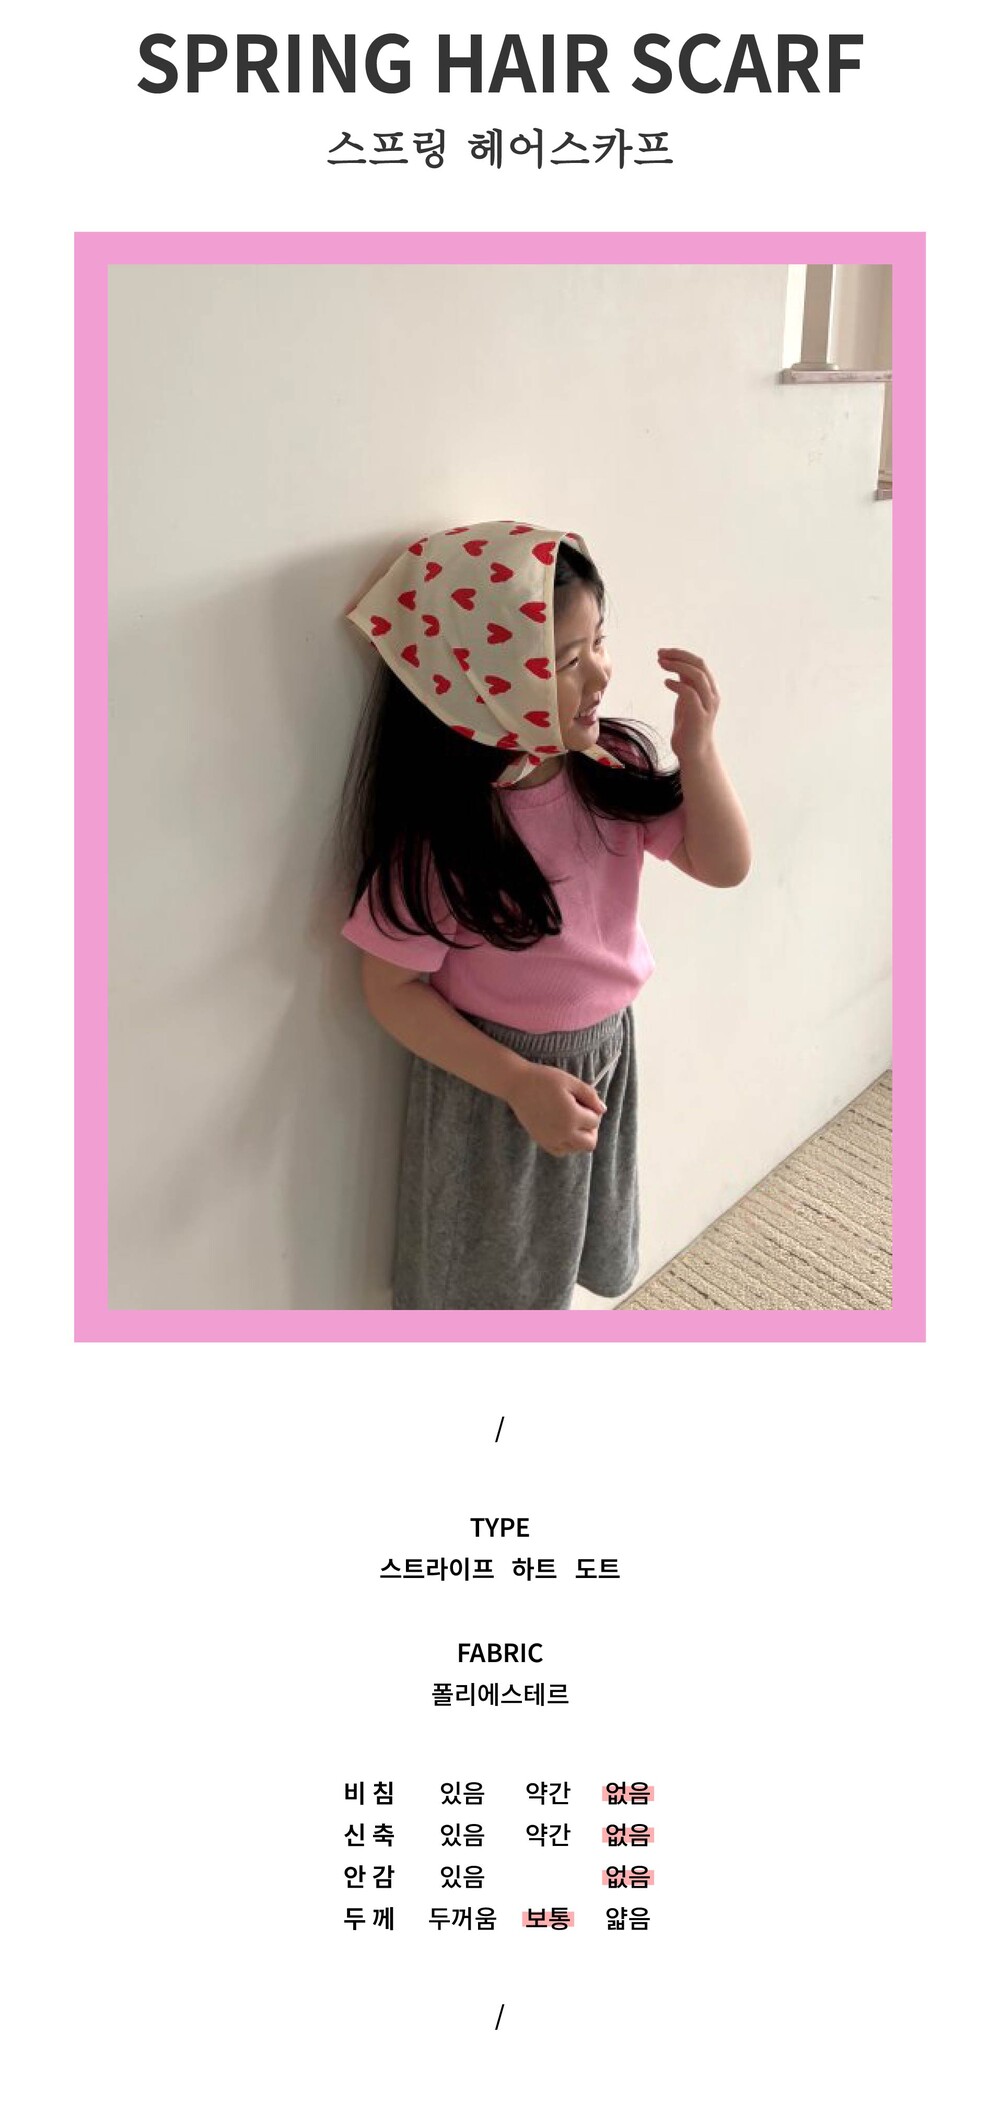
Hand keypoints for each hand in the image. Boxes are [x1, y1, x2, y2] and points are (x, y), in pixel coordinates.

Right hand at [506, 1062, 605, 1156]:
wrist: (518, 1085)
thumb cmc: (544, 1079)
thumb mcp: (571, 1081)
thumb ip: (590, 1096)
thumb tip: (602, 1110)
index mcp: (572, 1116)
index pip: (596, 1121)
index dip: (593, 1110)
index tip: (584, 1101)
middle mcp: (563, 1132)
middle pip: (590, 1143)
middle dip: (591, 1130)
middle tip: (582, 1115)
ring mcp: (552, 1139)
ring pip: (576, 1149)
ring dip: (579, 1137)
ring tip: (571, 1121)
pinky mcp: (542, 1141)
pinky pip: (561, 1151)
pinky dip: (566, 1143)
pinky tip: (562, 1129)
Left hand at [658, 648, 719, 765]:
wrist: (693, 752)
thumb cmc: (688, 725)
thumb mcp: (686, 699)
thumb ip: (685, 683)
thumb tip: (676, 664)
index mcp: (709, 688)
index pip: (699, 663)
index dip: (681, 654)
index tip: (662, 652)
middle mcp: (712, 694)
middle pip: (699, 665)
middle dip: (679, 655)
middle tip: (659, 654)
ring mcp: (708, 705)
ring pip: (697, 676)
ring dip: (678, 666)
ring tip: (660, 663)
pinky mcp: (699, 716)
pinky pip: (690, 694)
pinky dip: (677, 685)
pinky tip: (666, 682)